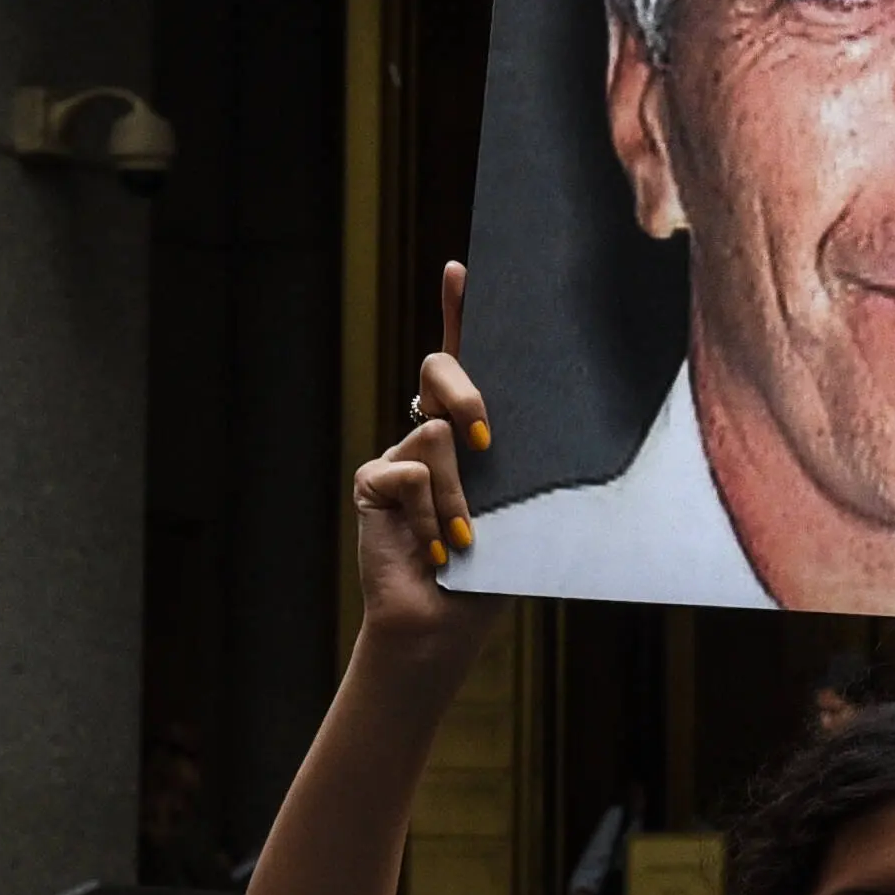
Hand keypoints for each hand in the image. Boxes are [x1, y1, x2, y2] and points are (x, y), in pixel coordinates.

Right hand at [354, 261, 496, 650]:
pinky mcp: (374, 481)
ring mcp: (398, 454)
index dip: (458, 310)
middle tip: (487, 440)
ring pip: (434, 435)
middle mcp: (431, 431)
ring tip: (465, 540)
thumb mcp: (519, 507)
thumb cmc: (493, 569)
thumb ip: (513, 464)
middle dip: (467, 393)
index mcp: (473, 432)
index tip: (461, 268)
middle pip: (441, 369)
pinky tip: (434, 549)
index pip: (464, 358)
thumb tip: (495, 431)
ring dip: (459, 497)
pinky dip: (430, 514)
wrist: (444, 626)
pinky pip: (408, 473)